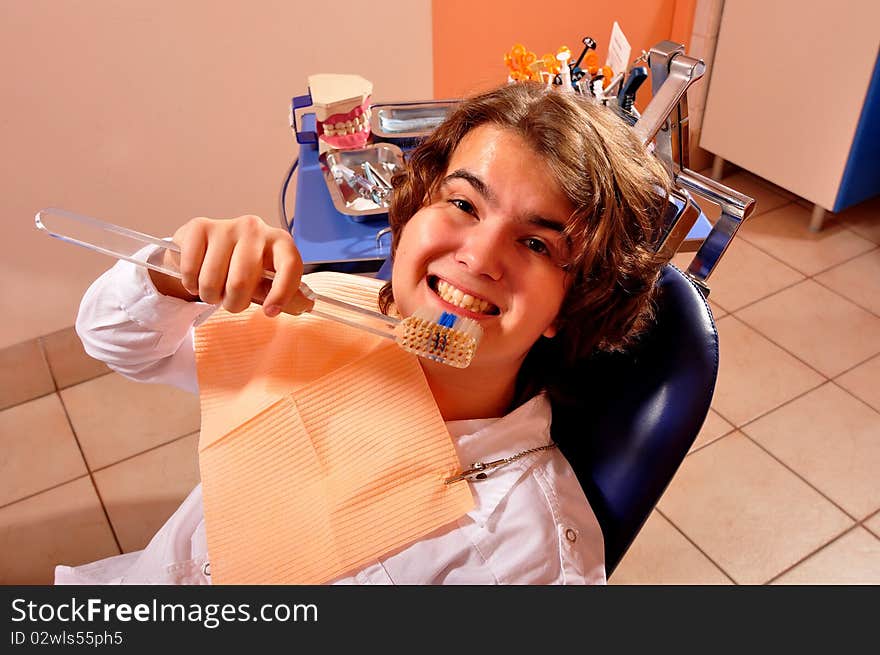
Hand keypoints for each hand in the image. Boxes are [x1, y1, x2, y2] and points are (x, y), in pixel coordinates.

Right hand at [150, 215, 312, 316]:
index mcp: (280, 241)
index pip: (290, 266)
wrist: (205, 250)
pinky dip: (191, 285)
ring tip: (214, 290)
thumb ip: (286, 296)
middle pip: (241, 281)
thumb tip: (306, 306)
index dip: (281, 294)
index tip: (270, 312)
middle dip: (233, 303)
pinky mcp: (199, 227)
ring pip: (213, 280)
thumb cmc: (242, 268)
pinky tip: (197, 278)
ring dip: (210, 296)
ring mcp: (226, 226)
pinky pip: (192, 271)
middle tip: (231, 301)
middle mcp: (255, 228)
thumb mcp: (267, 282)